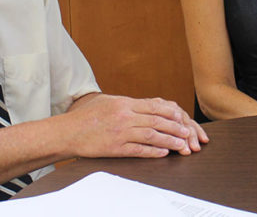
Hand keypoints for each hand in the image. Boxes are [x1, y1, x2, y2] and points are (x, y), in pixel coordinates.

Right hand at [68, 94, 208, 157]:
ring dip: (170, 140)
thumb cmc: (86, 117)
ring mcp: (120, 133)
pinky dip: (153, 151)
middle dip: (176, 127)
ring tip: (181, 145)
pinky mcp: (115, 148)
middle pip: (157, 121)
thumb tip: (147, 106)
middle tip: (188, 133)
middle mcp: (125, 116)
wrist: (68, 132)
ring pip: (152, 136)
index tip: (182, 117)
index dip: (171, 113)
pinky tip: (163, 153)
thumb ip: (127, 104)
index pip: (155, 106)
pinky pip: (139, 150)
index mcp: (124, 103)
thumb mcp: (108, 102)